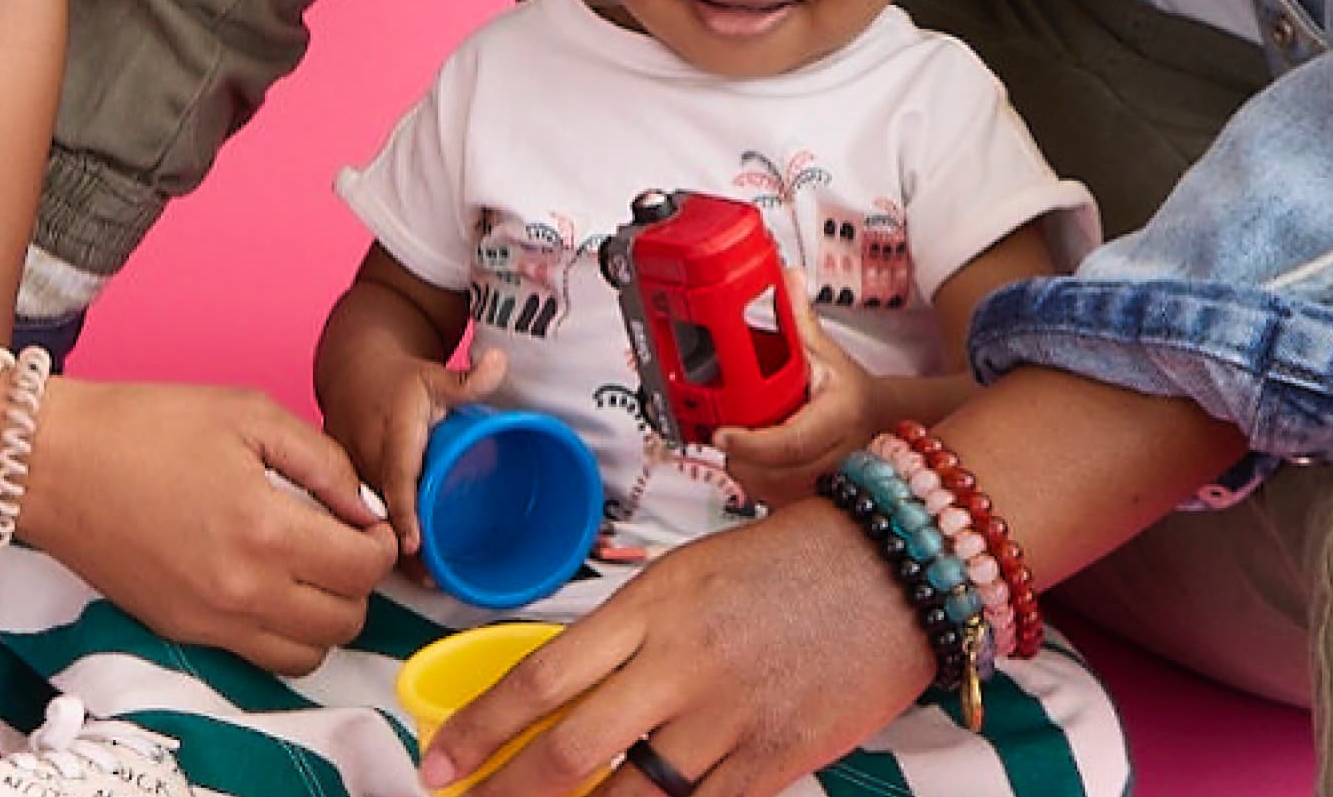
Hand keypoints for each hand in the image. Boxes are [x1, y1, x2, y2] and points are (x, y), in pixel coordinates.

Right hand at [25, 377, 400, 673]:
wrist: (55, 463)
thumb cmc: (146, 426)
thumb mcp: (248, 413)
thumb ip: (322, 461)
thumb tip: (362, 507)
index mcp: (264, 529)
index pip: (363, 569)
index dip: (380, 543)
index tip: (365, 520)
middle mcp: (243, 591)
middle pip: (345, 621)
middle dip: (357, 581)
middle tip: (340, 540)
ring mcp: (210, 623)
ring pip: (308, 655)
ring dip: (323, 616)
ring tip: (306, 567)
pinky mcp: (183, 633)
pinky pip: (259, 658)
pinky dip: (281, 632)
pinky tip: (266, 583)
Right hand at [341, 343, 510, 560]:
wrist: (351, 370)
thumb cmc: (399, 380)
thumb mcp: (435, 374)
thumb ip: (469, 379)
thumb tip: (500, 362)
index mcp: (392, 432)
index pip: (398, 475)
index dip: (404, 511)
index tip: (414, 542)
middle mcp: (364, 455)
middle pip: (381, 509)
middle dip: (403, 546)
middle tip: (434, 579)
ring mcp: (348, 472)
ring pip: (366, 519)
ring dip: (390, 549)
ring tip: (423, 579)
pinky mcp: (339, 484)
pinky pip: (356, 516)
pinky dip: (374, 540)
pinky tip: (397, 565)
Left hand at [418, 500, 936, 796]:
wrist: (894, 565)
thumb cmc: (787, 560)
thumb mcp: (687, 576)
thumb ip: (627, 635)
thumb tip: (565, 693)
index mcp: (647, 607)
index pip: (539, 677)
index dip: (479, 728)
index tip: (438, 762)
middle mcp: (677, 666)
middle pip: (568, 750)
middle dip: (506, 795)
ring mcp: (728, 719)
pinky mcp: (776, 759)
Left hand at [712, 269, 876, 503]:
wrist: (884, 421)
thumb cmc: (848, 389)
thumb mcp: (823, 349)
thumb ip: (797, 316)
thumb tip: (785, 277)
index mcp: (838, 415)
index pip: (789, 441)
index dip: (750, 442)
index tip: (720, 433)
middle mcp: (840, 456)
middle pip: (776, 475)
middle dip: (740, 457)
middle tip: (722, 436)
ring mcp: (834, 484)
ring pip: (776, 495)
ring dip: (749, 475)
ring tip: (738, 449)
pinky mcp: (823, 501)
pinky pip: (782, 506)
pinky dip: (762, 489)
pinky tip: (756, 467)